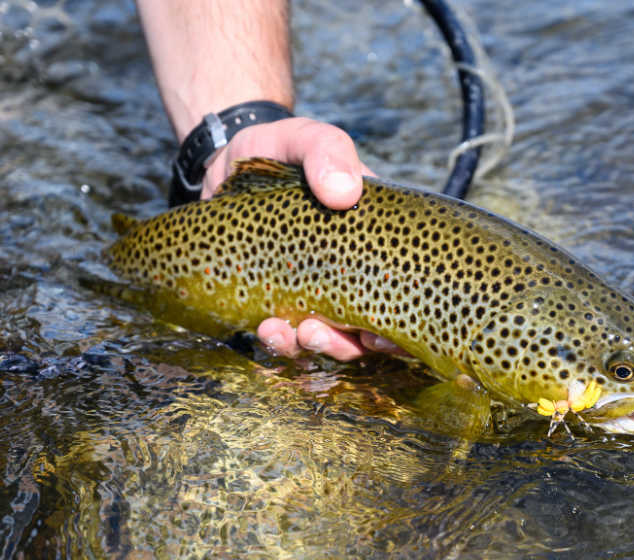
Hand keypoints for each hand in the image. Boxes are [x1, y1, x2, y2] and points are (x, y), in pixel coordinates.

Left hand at [204, 117, 402, 360]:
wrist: (227, 161)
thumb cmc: (281, 149)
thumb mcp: (305, 139)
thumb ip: (327, 151)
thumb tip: (345, 193)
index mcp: (378, 240)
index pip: (407, 291)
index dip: (401, 328)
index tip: (378, 336)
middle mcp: (354, 273)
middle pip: (369, 329)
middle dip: (347, 344)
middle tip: (317, 333)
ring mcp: (317, 290)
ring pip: (330, 338)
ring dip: (313, 346)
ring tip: (285, 333)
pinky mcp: (280, 300)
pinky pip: (290, 334)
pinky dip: (281, 340)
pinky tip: (267, 330)